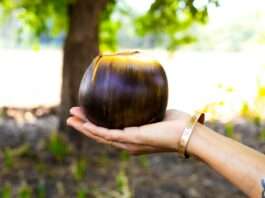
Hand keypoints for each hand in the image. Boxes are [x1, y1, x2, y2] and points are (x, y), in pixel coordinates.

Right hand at [67, 107, 190, 154]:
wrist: (187, 134)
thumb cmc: (176, 124)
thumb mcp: (157, 112)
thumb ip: (147, 106)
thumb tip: (142, 92)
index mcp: (132, 137)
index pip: (109, 131)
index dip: (95, 125)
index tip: (85, 115)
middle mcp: (128, 143)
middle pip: (100, 135)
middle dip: (84, 126)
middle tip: (71, 117)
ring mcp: (128, 142)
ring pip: (101, 136)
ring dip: (84, 128)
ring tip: (70, 119)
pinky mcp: (132, 139)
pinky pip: (109, 134)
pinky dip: (95, 130)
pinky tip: (85, 124)